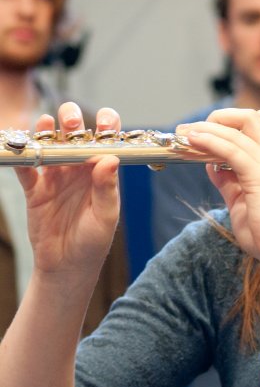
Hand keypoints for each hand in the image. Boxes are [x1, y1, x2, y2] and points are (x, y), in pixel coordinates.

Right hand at [14, 103, 120, 278]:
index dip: (106, 126)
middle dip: (73, 120)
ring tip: (47, 125)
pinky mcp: (34, 189)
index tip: (104, 125)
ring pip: (49, 145)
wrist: (67, 266)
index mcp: (101, 173)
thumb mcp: (105, 216)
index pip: (106, 141)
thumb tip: (110, 159)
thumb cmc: (94, 241)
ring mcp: (55, 177)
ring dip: (47, 132)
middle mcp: (79, 169)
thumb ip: (107, 188)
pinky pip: (26, 169)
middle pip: (74, 135)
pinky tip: (21, 147)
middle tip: (72, 122)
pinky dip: (21, 156)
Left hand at [177, 108, 259, 265]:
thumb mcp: (240, 199)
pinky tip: (193, 141)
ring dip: (205, 129)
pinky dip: (209, 141)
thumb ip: (227, 180)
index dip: (240, 121)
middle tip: (195, 129)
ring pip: (237, 130)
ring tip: (184, 133)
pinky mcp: (259, 176)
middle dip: (221, 117)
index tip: (216, 131)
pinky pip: (230, 150)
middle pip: (252, 117)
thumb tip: (211, 164)